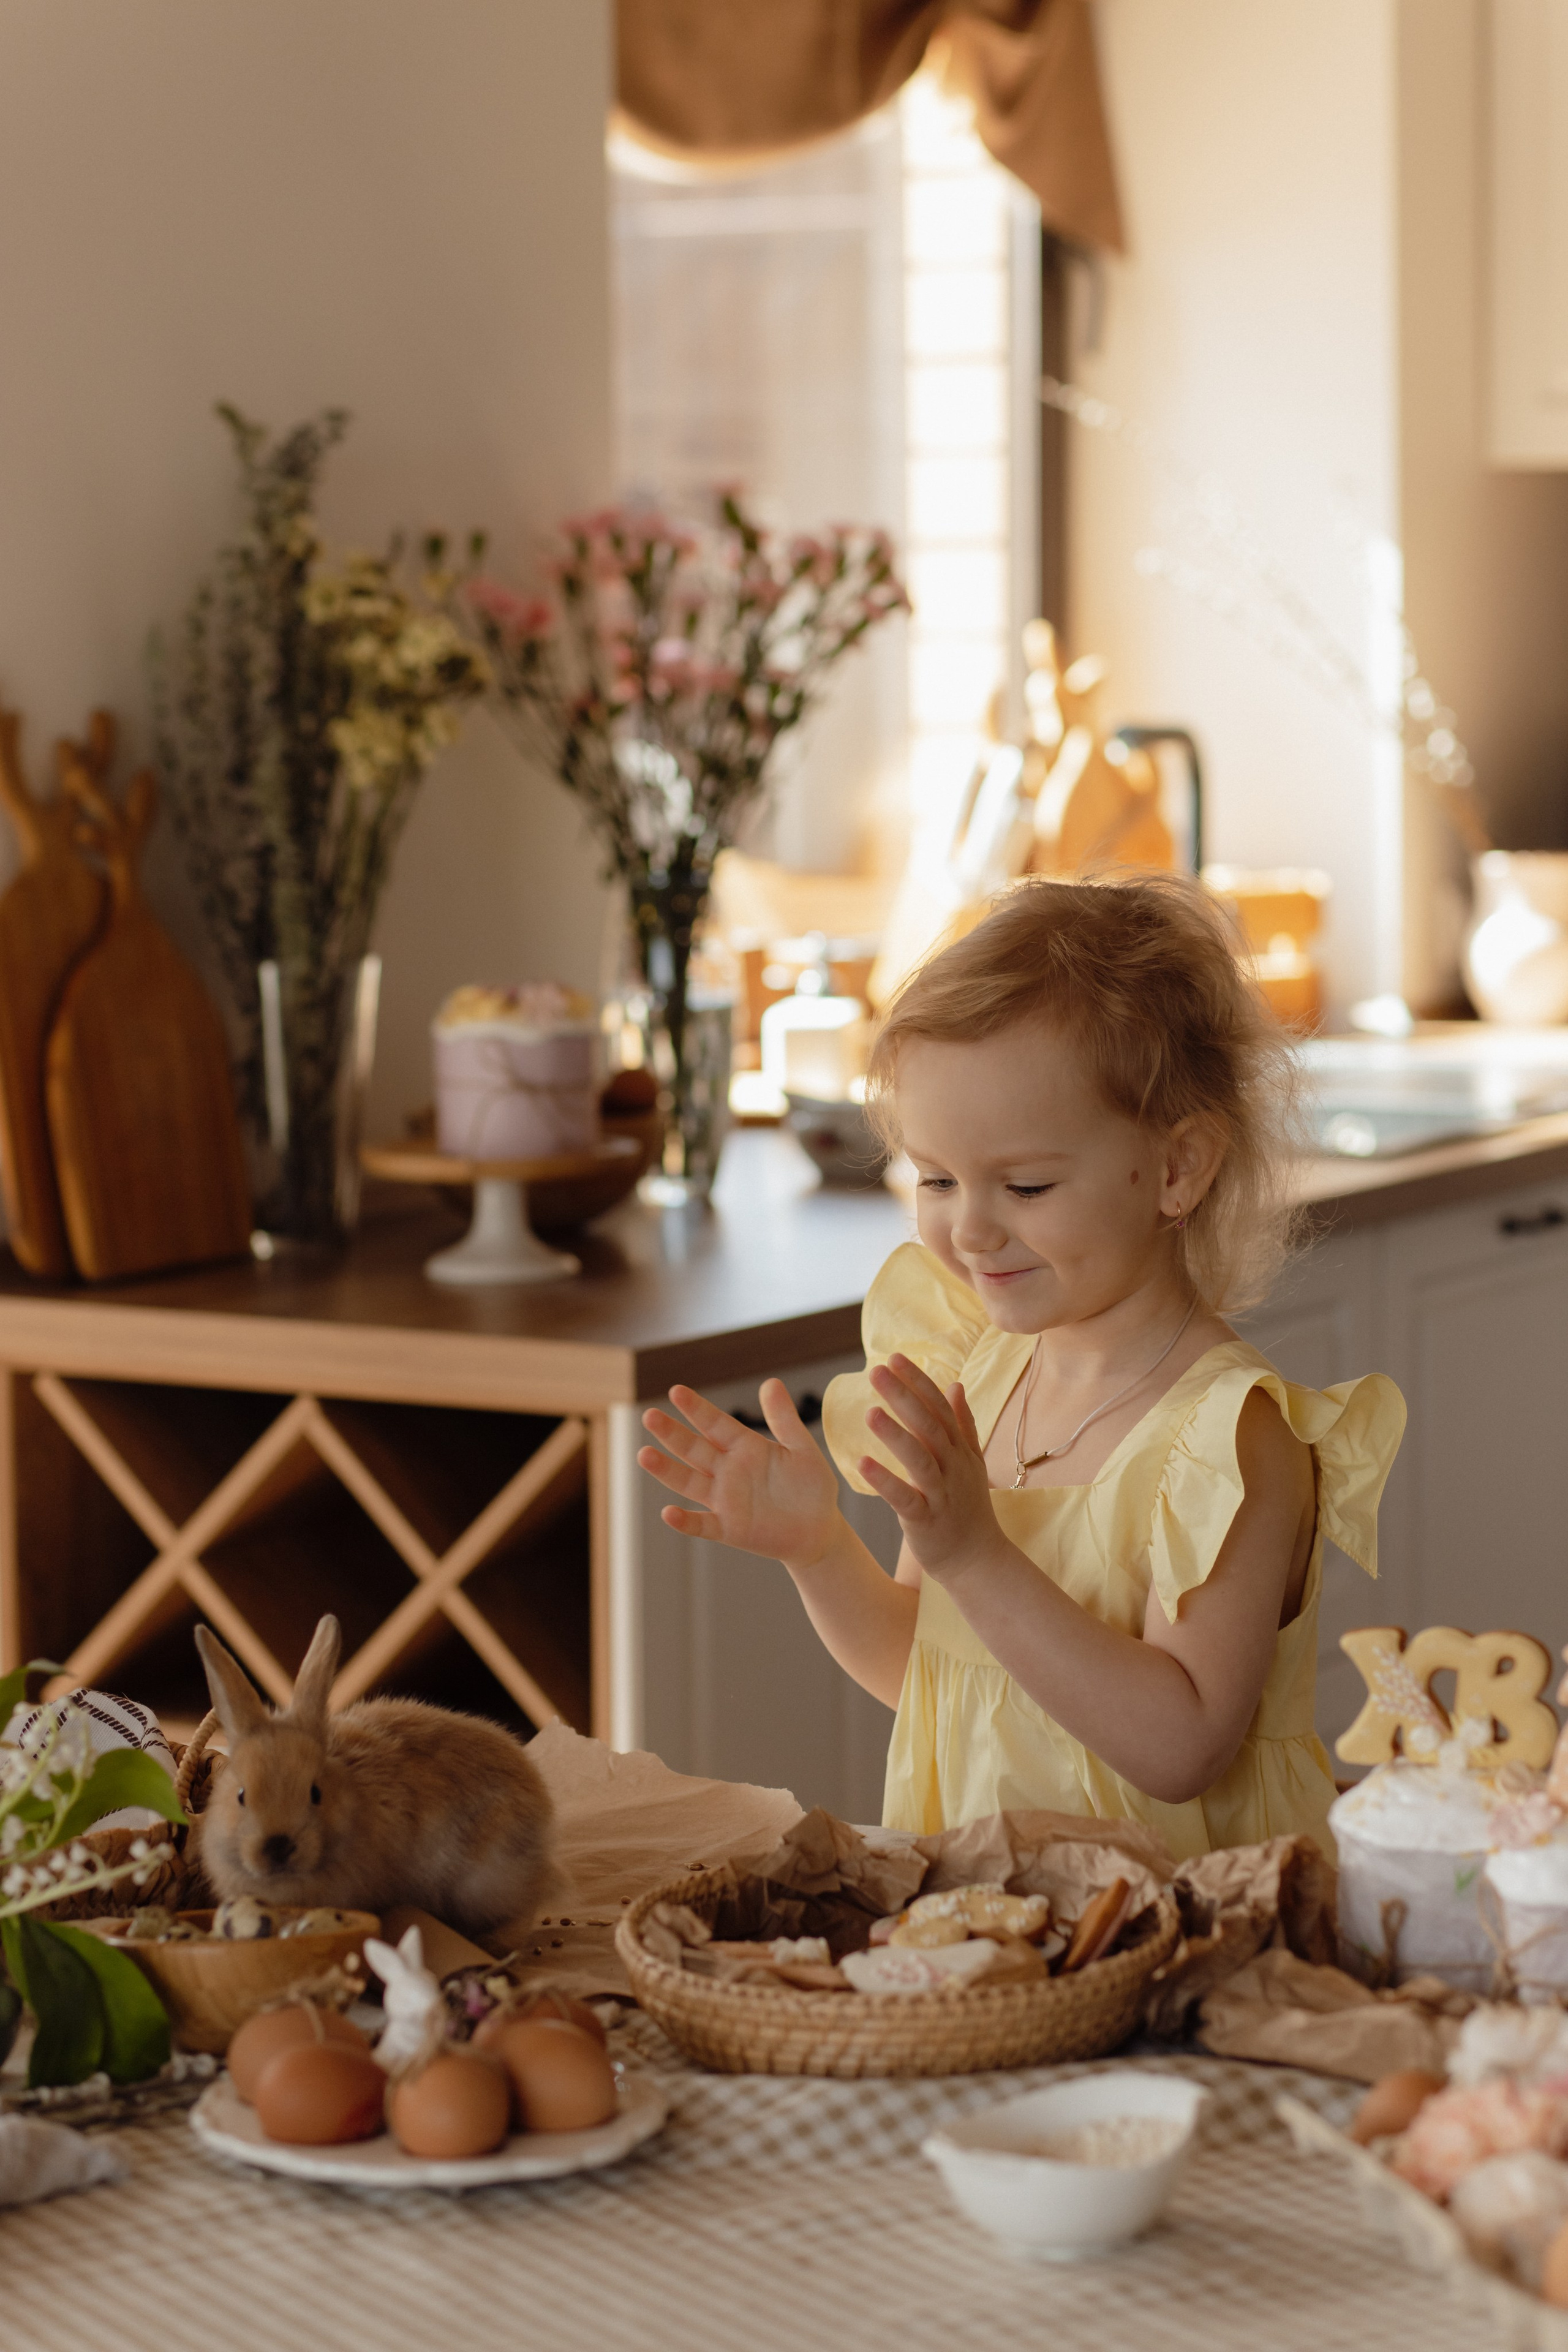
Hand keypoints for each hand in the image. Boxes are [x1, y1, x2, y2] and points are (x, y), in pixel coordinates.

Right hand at [638, 1380, 842, 1569]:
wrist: (820, 1530)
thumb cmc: (811, 1487)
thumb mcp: (801, 1449)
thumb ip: (784, 1419)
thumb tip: (771, 1381)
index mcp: (744, 1447)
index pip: (715, 1424)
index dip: (697, 1409)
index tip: (676, 1391)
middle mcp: (728, 1471)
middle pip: (694, 1449)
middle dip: (672, 1434)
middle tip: (649, 1416)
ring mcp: (725, 1501)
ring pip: (689, 1482)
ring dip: (667, 1471)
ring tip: (644, 1455)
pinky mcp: (729, 1529)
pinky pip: (703, 1525)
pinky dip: (685, 1521)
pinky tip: (668, 1513)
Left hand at [861, 1355, 1004, 1583]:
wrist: (978, 1559)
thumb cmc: (968, 1508)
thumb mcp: (971, 1462)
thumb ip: (963, 1423)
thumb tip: (955, 1385)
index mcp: (959, 1450)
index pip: (940, 1407)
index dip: (918, 1381)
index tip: (894, 1357)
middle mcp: (953, 1467)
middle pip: (929, 1425)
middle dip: (903, 1396)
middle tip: (876, 1370)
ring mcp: (942, 1494)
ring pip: (920, 1459)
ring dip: (895, 1435)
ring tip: (869, 1412)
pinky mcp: (926, 1521)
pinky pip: (905, 1499)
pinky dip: (885, 1482)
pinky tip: (862, 1465)